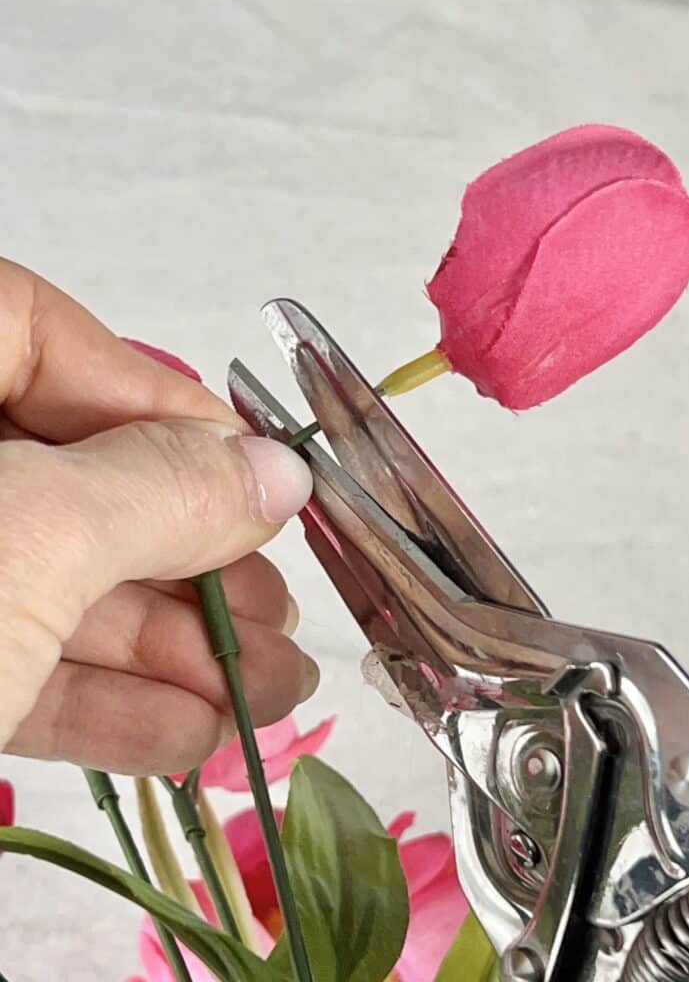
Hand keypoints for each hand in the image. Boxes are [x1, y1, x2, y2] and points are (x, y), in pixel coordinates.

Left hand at [0, 258, 315, 774]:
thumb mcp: (23, 536)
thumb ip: (157, 494)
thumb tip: (275, 474)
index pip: (32, 332)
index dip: (153, 400)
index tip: (247, 477)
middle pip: (63, 482)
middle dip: (189, 562)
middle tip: (279, 613)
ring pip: (47, 591)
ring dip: (170, 651)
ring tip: (272, 693)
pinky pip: (13, 672)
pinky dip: (104, 711)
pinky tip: (194, 739)